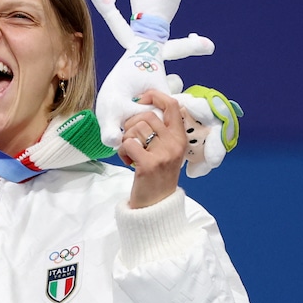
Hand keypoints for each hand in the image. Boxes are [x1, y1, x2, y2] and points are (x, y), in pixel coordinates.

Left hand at [117, 89, 185, 207]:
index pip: (172, 105)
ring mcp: (163, 154)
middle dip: (131, 124)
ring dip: (126, 139)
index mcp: (180, 138)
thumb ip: (162, 132)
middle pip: (147, 116)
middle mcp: (174, 144)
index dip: (155, 96)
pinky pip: (128, 143)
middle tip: (130, 139)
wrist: (157, 205)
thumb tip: (144, 108)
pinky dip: (122, 151)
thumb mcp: (168, 151)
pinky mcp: (148, 164)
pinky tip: (128, 162)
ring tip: (131, 154)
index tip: (141, 99)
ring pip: (135, 129)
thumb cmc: (158, 176)